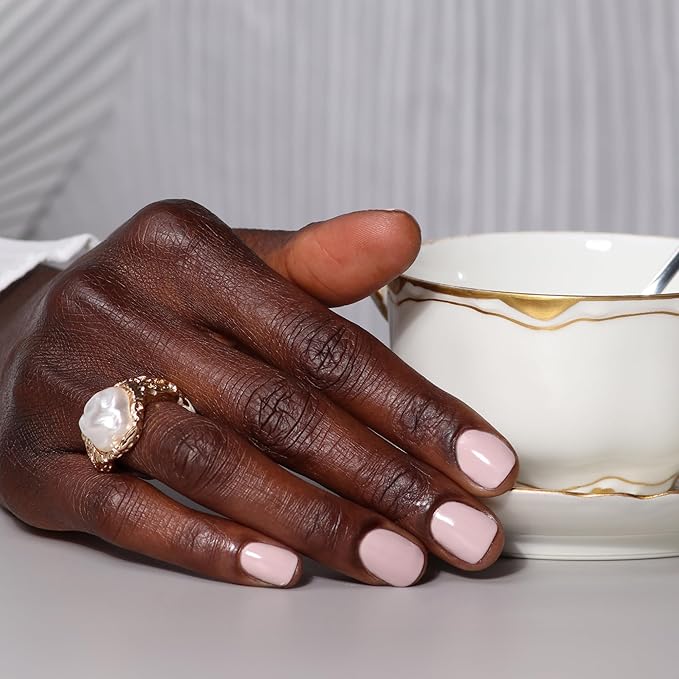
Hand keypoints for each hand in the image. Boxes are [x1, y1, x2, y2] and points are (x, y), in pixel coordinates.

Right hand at [0, 201, 516, 586]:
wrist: (29, 329)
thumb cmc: (155, 299)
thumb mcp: (229, 259)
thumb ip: (319, 257)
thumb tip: (405, 234)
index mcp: (183, 249)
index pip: (321, 339)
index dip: (411, 406)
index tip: (484, 461)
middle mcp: (123, 310)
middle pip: (278, 408)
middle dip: (382, 479)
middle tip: (460, 532)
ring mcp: (70, 388)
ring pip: (213, 463)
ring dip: (314, 521)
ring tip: (395, 560)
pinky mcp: (37, 460)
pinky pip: (128, 513)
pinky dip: (209, 545)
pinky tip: (282, 567)